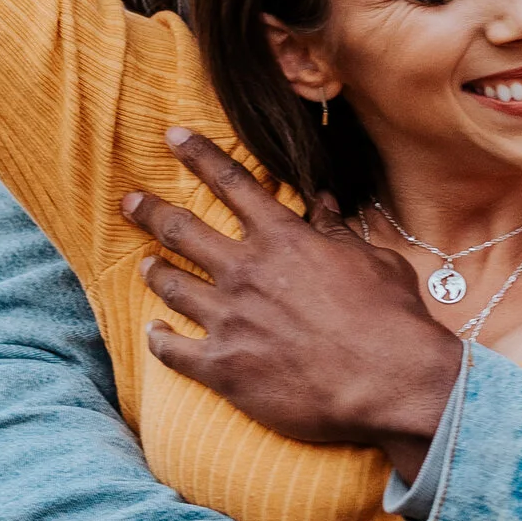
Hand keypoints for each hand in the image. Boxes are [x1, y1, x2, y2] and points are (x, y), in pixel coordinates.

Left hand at [126, 131, 461, 468]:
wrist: (390, 384)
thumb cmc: (391, 321)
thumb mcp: (373, 261)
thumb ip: (338, 232)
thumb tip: (324, 204)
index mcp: (283, 239)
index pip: (231, 183)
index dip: (198, 155)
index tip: (172, 136)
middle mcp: (246, 272)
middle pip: (182, 231)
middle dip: (151, 212)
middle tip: (130, 202)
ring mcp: (229, 320)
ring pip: (173, 287)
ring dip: (156, 272)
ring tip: (146, 265)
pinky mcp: (223, 367)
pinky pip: (173, 351)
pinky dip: (159, 340)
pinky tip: (153, 334)